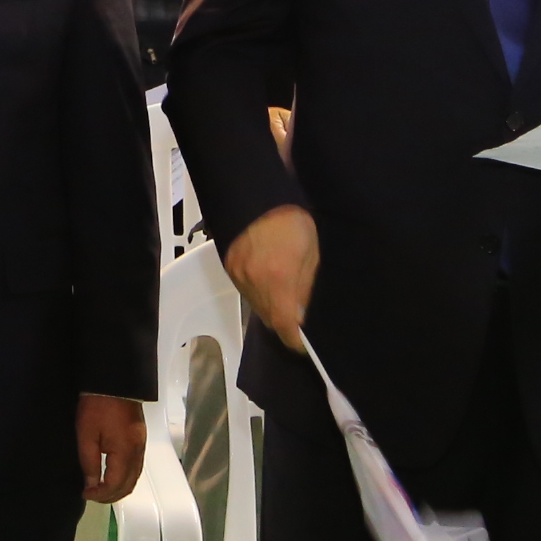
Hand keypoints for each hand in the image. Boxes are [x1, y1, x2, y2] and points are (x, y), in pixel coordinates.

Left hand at [78, 394, 145, 502]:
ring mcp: (141, 446)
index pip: (116, 484)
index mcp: (125, 452)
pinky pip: (136, 467)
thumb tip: (91, 485)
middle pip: (128, 485)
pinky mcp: (140, 439)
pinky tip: (113, 476)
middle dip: (110, 496)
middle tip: (92, 495)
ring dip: (119, 488)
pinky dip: (125, 477)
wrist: (114, 381)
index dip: (100, 494)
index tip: (85, 494)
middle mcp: (137, 452)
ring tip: (101, 489)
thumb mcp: (86, 435)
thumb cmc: (96, 407)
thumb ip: (89, 463)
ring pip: (134, 478)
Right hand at [222, 203, 319, 350]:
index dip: (295, 341)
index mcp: (279, 278)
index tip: (303, 345)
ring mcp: (239, 275)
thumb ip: (306, 286)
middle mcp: (254, 282)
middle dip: (284, 324)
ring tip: (286, 298)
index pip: (284, 325)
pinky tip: (270, 283)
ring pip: (257, 307)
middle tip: (299, 319)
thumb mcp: (311, 253)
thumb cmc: (294, 220)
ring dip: (272, 309)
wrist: (257, 194)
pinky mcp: (230, 267)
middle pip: (269, 319)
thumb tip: (303, 313)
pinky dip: (260, 294)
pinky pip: (246, 292)